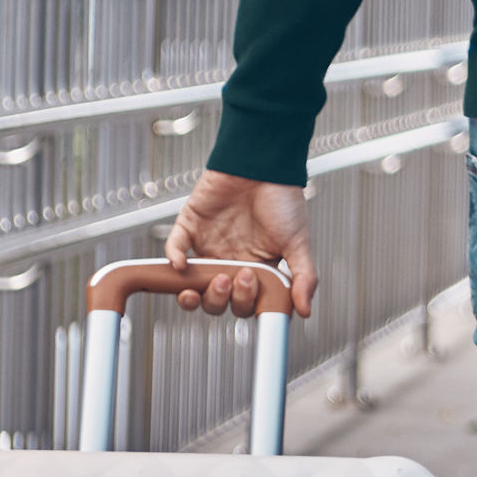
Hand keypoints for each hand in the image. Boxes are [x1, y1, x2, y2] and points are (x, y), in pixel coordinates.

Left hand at [166, 172, 315, 318]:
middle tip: (237, 278)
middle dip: (222, 298)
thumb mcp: (299, 242)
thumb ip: (304, 277)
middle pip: (215, 300)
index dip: (243, 304)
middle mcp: (229, 261)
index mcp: (255, 268)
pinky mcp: (189, 227)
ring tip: (215, 278)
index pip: (242, 302)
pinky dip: (172, 259)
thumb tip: (305, 310)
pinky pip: (174, 248)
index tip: (252, 292)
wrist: (264, 165)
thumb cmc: (283, 199)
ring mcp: (207, 246)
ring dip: (198, 291)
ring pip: (191, 283)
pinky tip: (180, 264)